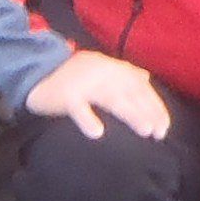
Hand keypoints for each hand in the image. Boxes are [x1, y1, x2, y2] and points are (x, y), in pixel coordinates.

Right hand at [21, 49, 170, 141]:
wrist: (34, 72)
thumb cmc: (70, 76)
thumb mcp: (98, 68)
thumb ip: (122, 72)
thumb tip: (145, 78)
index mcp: (110, 67)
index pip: (139, 86)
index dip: (154, 105)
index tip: (165, 126)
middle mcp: (101, 71)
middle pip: (130, 92)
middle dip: (148, 111)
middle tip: (160, 133)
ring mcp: (83, 82)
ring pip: (111, 98)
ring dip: (131, 114)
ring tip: (145, 130)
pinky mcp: (65, 95)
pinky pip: (78, 108)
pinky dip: (87, 119)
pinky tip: (97, 133)